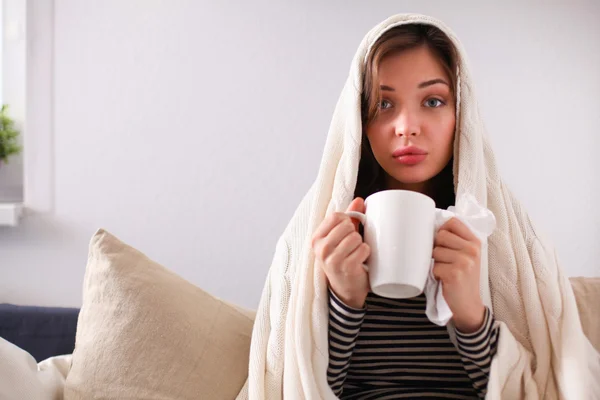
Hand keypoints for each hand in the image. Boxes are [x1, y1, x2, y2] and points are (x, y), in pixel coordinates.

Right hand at [311, 198, 369, 308]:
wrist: (345, 290)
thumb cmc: (342, 260)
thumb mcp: (340, 239)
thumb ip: (349, 218)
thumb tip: (359, 200)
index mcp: (316, 239)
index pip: (335, 216)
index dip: (347, 220)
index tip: (348, 230)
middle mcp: (321, 248)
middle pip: (347, 225)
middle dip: (355, 233)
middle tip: (352, 246)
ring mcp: (332, 259)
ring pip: (356, 237)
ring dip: (361, 245)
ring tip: (355, 254)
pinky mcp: (346, 267)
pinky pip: (363, 249)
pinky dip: (366, 254)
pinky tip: (360, 261)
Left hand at [432, 217, 484, 332]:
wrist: (468, 305)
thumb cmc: (463, 279)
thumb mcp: (466, 257)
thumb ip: (456, 241)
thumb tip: (430, 227)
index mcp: (475, 242)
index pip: (453, 222)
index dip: (442, 229)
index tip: (442, 241)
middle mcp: (472, 250)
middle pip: (441, 235)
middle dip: (437, 247)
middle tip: (444, 260)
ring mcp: (464, 262)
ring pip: (435, 251)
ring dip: (435, 262)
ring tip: (446, 271)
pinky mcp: (455, 274)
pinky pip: (434, 266)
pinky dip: (435, 274)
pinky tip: (445, 280)